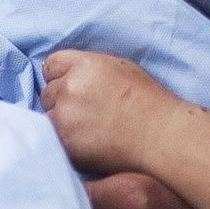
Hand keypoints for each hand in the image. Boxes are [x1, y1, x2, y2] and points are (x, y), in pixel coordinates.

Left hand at [41, 49, 175, 174]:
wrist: (161, 136)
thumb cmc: (147, 102)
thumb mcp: (118, 68)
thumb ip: (86, 68)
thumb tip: (64, 75)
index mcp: (84, 66)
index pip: (51, 65)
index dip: (61, 77)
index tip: (73, 88)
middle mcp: (71, 87)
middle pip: (48, 92)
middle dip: (62, 101)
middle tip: (87, 114)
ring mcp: (65, 116)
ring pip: (48, 116)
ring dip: (61, 122)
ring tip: (89, 131)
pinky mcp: (65, 141)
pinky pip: (53, 138)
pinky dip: (64, 141)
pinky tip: (85, 144)